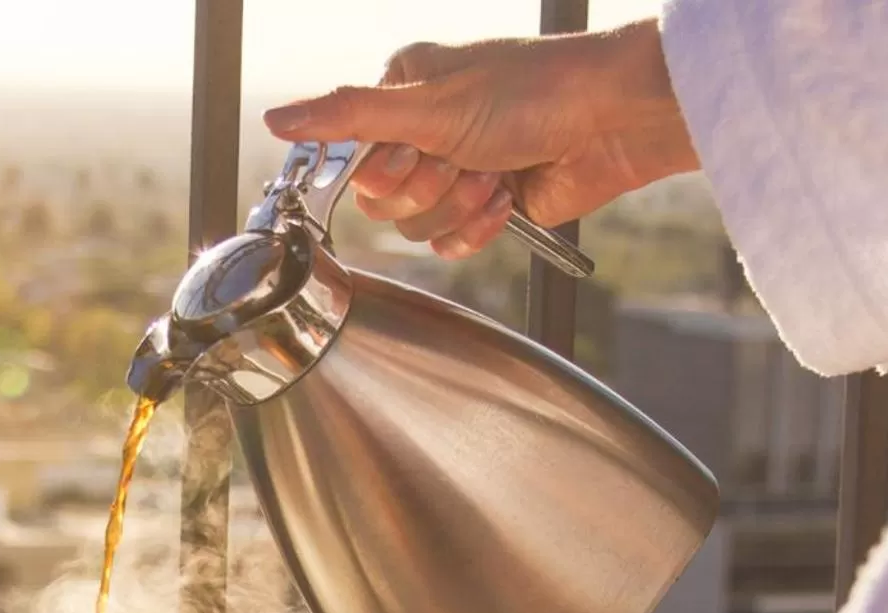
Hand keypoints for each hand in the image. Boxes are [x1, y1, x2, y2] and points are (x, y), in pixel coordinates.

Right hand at [263, 21, 696, 258]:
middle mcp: (424, 133)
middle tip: (464, 158)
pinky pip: (451, 245)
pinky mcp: (486, 208)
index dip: (384, 168)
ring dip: (459, 206)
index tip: (417, 150)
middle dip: (428, 187)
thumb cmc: (532, 91)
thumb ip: (347, 116)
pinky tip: (508, 197)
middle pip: (381, 202)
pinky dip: (479, 228)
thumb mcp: (428, 103)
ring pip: (416, 227)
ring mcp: (456, 172)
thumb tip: (275, 121)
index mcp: (401, 94)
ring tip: (495, 173)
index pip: (351, 158)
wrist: (612, 121)